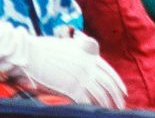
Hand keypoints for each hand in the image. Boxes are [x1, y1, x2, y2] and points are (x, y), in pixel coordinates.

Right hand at [11, 31, 126, 108]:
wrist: (31, 54)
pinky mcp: (71, 88)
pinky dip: (92, 107)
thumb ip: (83, 48)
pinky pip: (86, 101)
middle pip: (108, 84)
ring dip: (108, 104)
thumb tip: (93, 50)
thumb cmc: (46, 48)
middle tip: (121, 104)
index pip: (109, 71)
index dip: (118, 83)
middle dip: (117, 96)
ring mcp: (80, 78)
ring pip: (100, 95)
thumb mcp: (70, 44)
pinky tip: (95, 110)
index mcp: (88, 55)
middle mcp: (87, 66)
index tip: (123, 91)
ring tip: (112, 110)